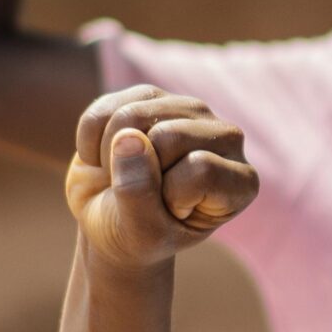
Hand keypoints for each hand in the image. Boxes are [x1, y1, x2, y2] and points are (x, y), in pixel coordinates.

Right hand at [64, 87, 257, 272]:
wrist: (110, 221)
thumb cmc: (136, 234)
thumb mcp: (140, 232)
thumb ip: (138, 194)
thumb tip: (127, 136)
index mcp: (242, 181)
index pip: (201, 170)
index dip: (170, 196)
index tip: (168, 213)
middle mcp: (228, 139)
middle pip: (169, 137)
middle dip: (135, 171)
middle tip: (136, 193)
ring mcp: (192, 112)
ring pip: (134, 117)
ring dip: (109, 155)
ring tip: (120, 174)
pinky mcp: (152, 96)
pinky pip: (106, 109)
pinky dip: (90, 140)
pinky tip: (107, 157)